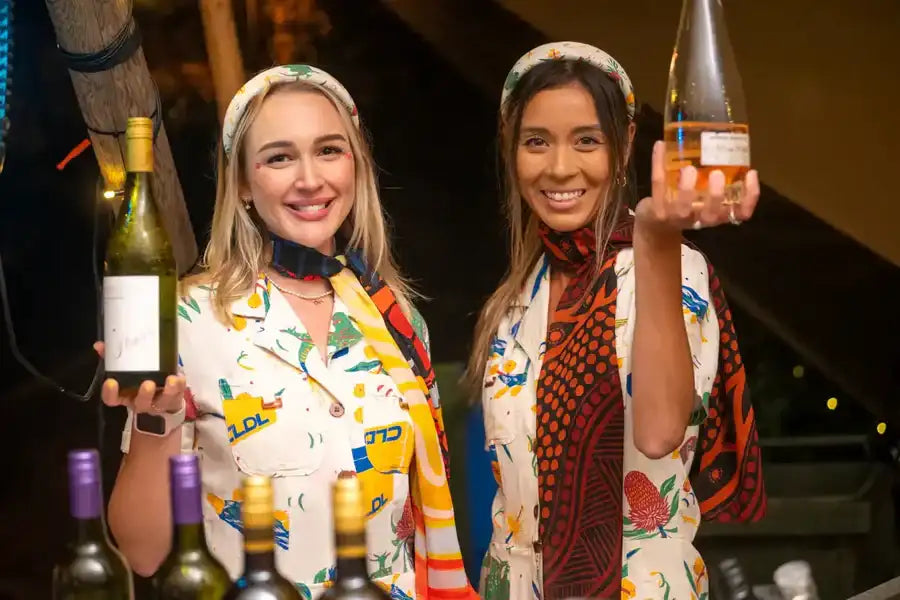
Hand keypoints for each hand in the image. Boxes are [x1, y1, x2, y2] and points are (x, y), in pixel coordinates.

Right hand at [93, 341, 184, 413]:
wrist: (160, 397)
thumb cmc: (139, 379)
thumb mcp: (126, 370)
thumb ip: (113, 359)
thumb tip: (100, 345)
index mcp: (125, 396)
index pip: (112, 399)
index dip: (110, 393)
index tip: (111, 382)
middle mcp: (141, 402)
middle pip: (140, 402)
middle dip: (144, 394)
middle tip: (147, 383)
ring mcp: (158, 403)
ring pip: (162, 401)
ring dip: (168, 390)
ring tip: (171, 380)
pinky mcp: (174, 399)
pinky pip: (178, 394)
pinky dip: (180, 385)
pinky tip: (180, 377)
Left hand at [634, 141, 759, 237]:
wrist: (657, 221)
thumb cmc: (689, 203)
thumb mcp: (707, 193)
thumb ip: (718, 174)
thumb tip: (727, 136)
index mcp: (717, 214)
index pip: (741, 214)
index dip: (750, 198)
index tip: (751, 173)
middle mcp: (699, 219)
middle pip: (711, 214)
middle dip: (716, 195)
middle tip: (717, 173)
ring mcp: (676, 217)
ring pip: (682, 209)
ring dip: (686, 189)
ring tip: (689, 169)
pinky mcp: (657, 211)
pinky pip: (658, 187)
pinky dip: (657, 164)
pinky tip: (660, 145)